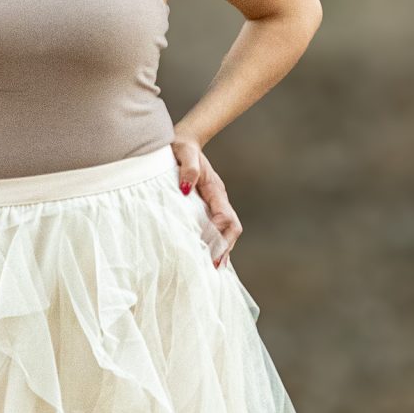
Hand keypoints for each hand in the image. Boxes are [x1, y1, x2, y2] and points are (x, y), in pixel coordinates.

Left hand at [170, 135, 240, 268]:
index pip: (224, 216)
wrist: (184, 142)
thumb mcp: (183, 153)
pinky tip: (208, 258)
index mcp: (216, 189)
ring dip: (222, 249)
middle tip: (213, 266)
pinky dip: (216, 245)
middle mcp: (219, 199)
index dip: (218, 233)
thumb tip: (186, 189)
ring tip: (212, 269)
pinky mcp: (208, 208)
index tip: (207, 249)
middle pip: (232, 228)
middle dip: (224, 247)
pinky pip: (218, 229)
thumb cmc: (181, 148)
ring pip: (227, 231)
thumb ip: (188, 169)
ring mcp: (216, 204)